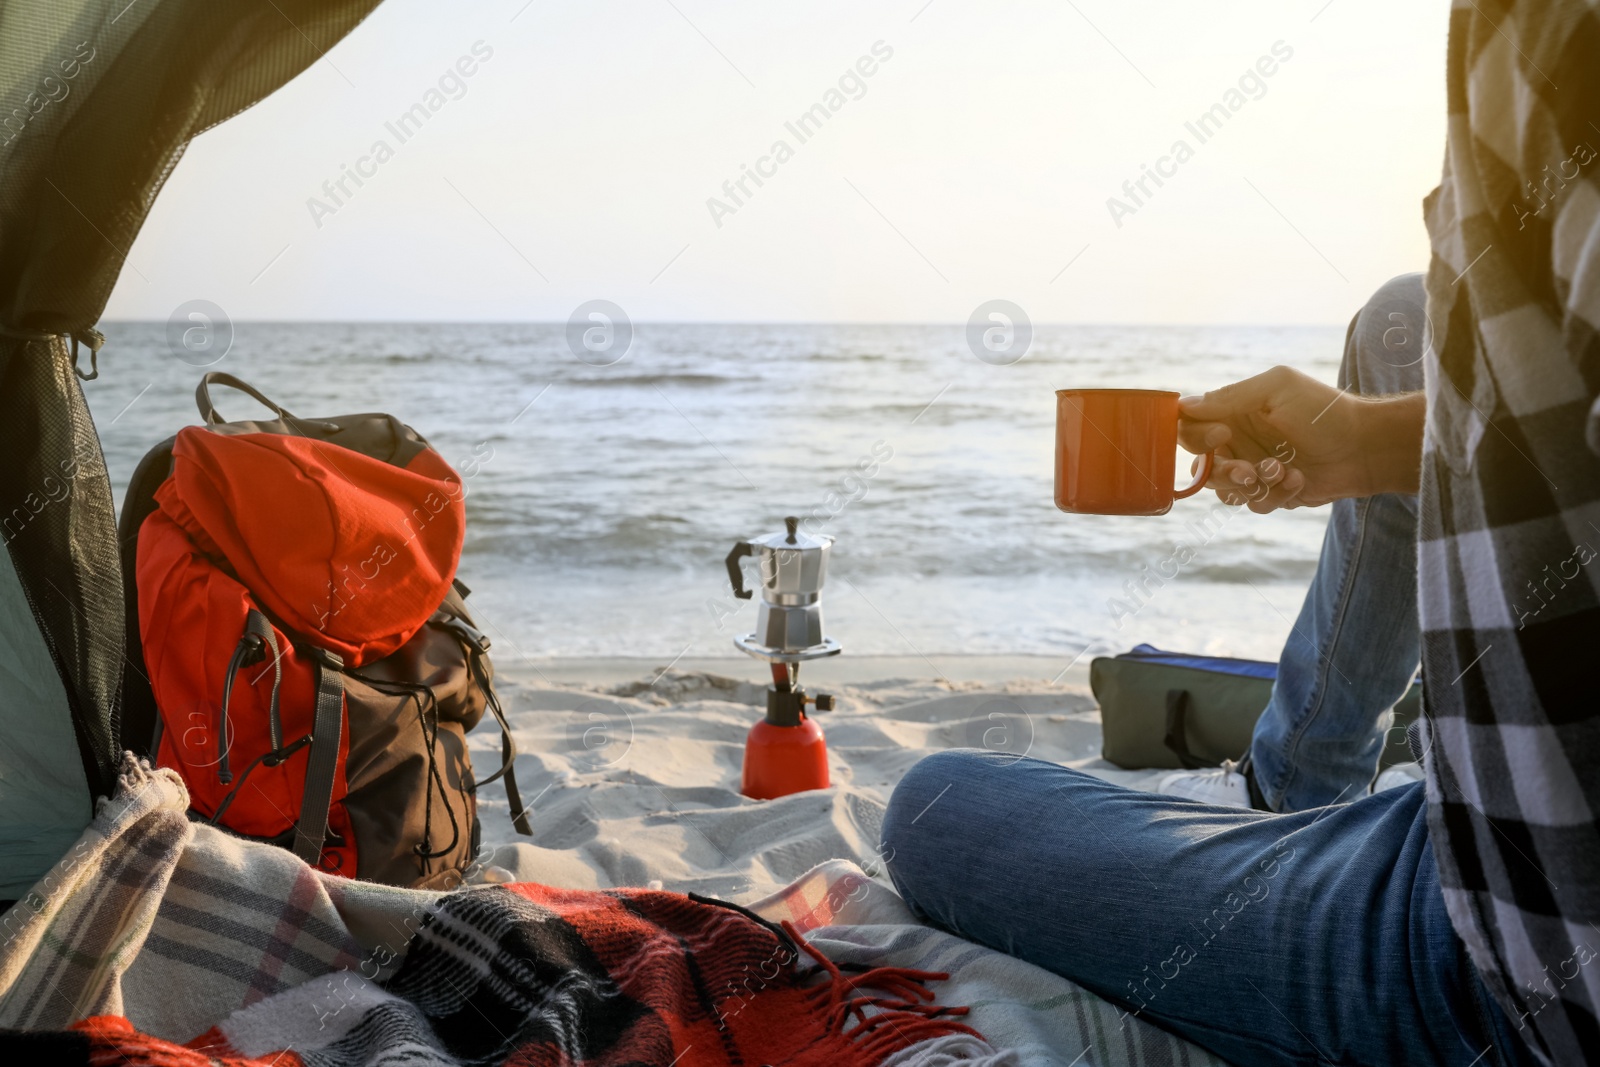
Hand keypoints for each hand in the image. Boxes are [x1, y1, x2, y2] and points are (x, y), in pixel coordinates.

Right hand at [1178, 366, 1421, 512]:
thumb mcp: (1277, 389)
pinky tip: (1298, 479)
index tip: (1222, 435)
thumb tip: (1183, 406)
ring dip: (1252, 484)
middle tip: (1247, 470)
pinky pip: (1255, 504)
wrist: (1365, 447)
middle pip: (1200, 467)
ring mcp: (1253, 469)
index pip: (1188, 427)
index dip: (1196, 437)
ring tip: (1282, 471)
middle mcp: (1237, 442)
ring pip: (1224, 491)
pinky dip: (1277, 494)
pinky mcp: (1270, 493)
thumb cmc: (1324, 411)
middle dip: (1222, 472)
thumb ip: (1230, 396)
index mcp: (1232, 413)